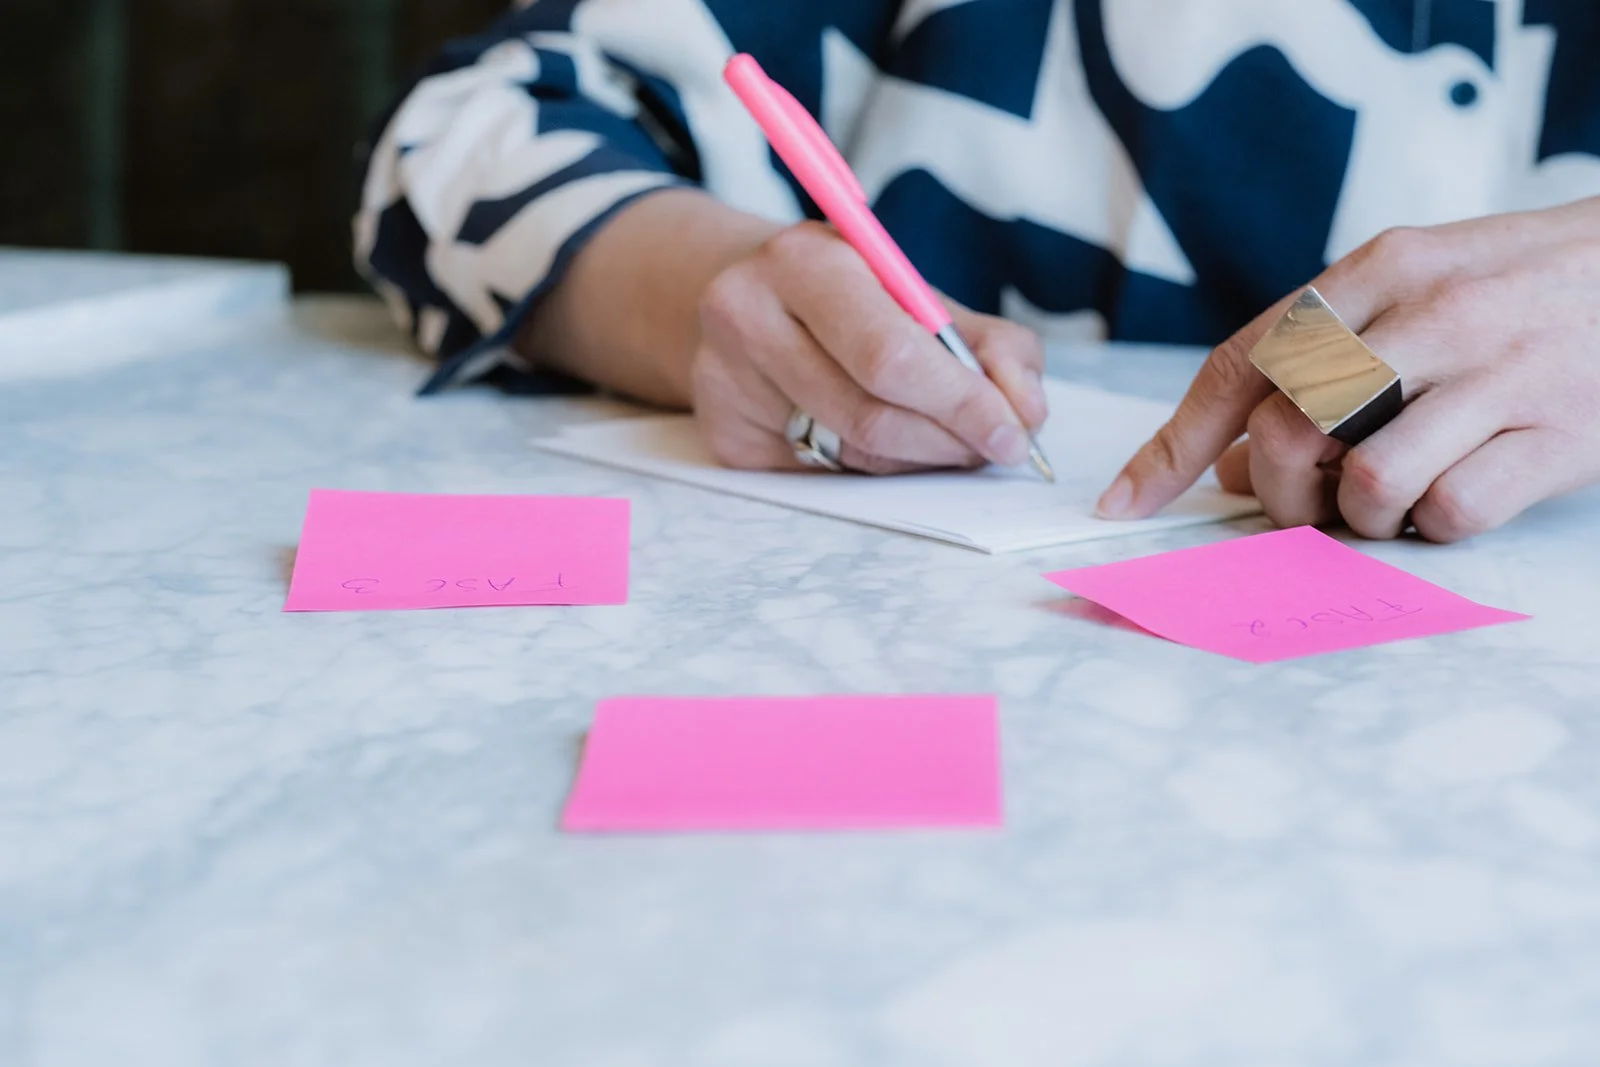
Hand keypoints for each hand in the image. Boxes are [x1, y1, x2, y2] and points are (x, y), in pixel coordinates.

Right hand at [691, 221, 1046, 472]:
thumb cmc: (848, 295)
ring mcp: (725, 382)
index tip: (1014, 432)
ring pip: (852, 454)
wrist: (748, 296)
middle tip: (993, 447)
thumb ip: (988, 344)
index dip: (962, 402)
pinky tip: (884, 441)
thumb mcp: (915, 291)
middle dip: (950, 440)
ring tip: (947, 439)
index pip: (891, 353)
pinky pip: (823, 475)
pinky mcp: (724, 436)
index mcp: (804, 261)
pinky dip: (875, 468)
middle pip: (871, 415)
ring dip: (921, 458)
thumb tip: (1025, 411)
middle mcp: (748, 316)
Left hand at [1098, 198, 1599, 541]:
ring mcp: (1498, 373)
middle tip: (1313, 498)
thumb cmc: (1510, 290)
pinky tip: (1458, 493)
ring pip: (1367, 478)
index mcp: (1375, 271)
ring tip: (1393, 494)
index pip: (1241, 365)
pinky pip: (1451, 512)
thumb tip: (1229, 467)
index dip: (1173, 447)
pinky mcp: (1559, 434)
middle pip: (1290, 428)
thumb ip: (1315, 364)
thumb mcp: (1408, 291)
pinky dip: (1436, 524)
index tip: (1125, 504)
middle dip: (1281, 489)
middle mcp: (1429, 315)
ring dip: (1360, 513)